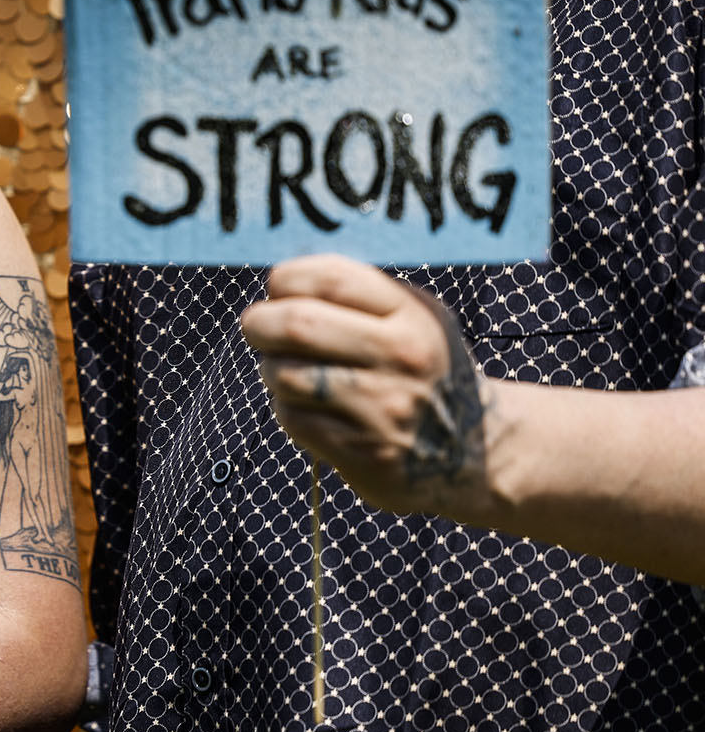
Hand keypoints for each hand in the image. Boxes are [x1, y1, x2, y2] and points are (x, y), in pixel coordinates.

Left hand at [240, 254, 490, 515]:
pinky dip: (287, 409)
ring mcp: (386, 407)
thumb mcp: (410, 321)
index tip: (276, 289)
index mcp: (413, 315)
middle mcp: (404, 357)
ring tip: (288, 372)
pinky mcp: (366, 453)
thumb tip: (278, 283)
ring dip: (271, 370)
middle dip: (260, 323)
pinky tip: (309, 409)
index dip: (286, 279)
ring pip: (285, 374)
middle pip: (298, 324)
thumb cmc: (419, 373)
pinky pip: (292, 417)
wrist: (474, 453)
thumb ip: (354, 297)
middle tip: (256, 327)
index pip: (332, 278)